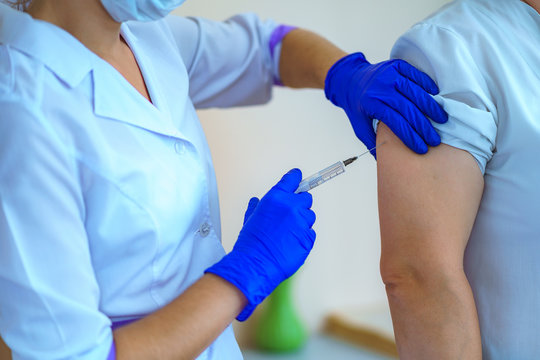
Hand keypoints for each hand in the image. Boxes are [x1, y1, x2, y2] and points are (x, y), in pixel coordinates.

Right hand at [206, 169, 315, 319]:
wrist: (255, 263)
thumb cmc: (251, 242)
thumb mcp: (250, 217)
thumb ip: (257, 206)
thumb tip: (257, 201)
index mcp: (276, 198)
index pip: (293, 179)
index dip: (296, 178)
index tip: (298, 177)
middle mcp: (291, 207)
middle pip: (306, 198)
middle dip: (299, 204)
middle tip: (289, 215)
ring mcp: (302, 223)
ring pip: (309, 216)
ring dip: (302, 222)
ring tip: (287, 233)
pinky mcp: (308, 238)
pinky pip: (310, 232)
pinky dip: (303, 236)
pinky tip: (290, 242)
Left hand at [325, 53, 447, 155]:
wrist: (349, 79)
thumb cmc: (357, 106)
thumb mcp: (359, 125)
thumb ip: (372, 141)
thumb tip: (384, 161)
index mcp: (371, 103)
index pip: (395, 122)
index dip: (410, 136)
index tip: (421, 148)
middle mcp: (380, 87)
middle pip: (407, 108)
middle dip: (423, 126)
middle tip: (434, 139)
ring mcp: (389, 74)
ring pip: (414, 91)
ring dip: (430, 106)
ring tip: (441, 119)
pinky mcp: (396, 65)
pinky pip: (415, 74)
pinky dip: (427, 85)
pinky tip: (436, 96)